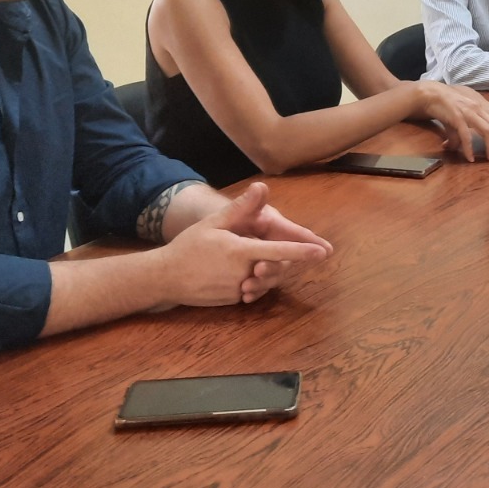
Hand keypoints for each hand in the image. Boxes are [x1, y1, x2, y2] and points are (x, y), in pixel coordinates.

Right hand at [161, 182, 332, 305]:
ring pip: (266, 280)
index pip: (278, 252)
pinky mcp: (234, 300)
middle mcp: (242, 273)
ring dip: (268, 271)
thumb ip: (241, 207)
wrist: (166, 278)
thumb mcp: (214, 222)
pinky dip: (255, 280)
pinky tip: (245, 271)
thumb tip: (262, 187)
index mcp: (240, 252)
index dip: (302, 252)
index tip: (322, 252)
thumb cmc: (189, 246)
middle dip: (284, 261)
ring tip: (258, 260)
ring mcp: (238, 290)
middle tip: (284, 253)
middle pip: (275, 268)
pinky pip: (254, 289)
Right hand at [416, 81, 488, 161]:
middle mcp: (480, 108)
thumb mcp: (462, 118)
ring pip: (488, 131)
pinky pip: (467, 135)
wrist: (432, 94)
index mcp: (484, 107)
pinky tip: (470, 158)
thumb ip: (464, 132)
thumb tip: (457, 148)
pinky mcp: (457, 117)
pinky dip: (469, 148)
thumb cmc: (449, 106)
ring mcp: (470, 112)